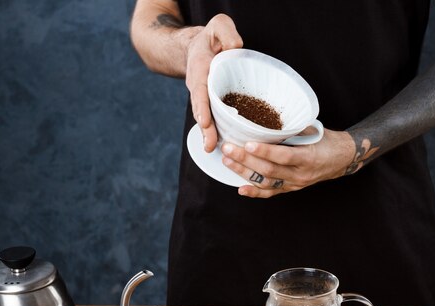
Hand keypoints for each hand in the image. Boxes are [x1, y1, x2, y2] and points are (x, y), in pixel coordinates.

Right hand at [185, 14, 242, 151]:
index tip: (204, 121)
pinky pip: (214, 117)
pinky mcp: (212, 104)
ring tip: (212, 149)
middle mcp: (199, 85)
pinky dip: (217, 131)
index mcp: (200, 68)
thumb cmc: (213, 37)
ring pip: (206, 117)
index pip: (200, 89)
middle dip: (205, 128)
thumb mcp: (219, 26)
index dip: (202, 106)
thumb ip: (226, 32)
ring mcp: (204, 97)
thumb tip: (236, 47)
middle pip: (201, 109)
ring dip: (209, 134)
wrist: (200, 48)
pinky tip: (226, 145)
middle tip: (209, 145)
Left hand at [220, 129, 355, 197]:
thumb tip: (269, 118)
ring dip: (244, 173)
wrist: (342, 159)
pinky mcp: (291, 189)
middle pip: (269, 170)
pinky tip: (240, 189)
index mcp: (308, 157)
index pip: (284, 156)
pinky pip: (271, 193)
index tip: (248, 144)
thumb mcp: (314, 131)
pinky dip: (255, 192)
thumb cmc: (327, 141)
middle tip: (227, 149)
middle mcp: (300, 174)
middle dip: (245, 160)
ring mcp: (295, 184)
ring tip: (227, 162)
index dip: (265, 151)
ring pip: (267, 182)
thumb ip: (294, 129)